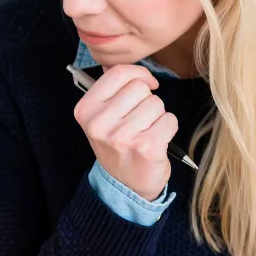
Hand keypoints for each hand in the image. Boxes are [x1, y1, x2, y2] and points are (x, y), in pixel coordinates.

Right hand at [73, 64, 178, 200]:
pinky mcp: (146, 147)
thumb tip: (134, 69)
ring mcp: (123, 137)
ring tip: (146, 132)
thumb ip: (112, 91)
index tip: (146, 85)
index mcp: (86, 111)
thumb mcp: (102, 118)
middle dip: (147, 100)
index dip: (139, 74)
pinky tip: (156, 141)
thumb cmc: (118, 146)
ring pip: (157, 103)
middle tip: (140, 120)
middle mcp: (100, 124)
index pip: (118, 73)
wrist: (125, 186)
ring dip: (158, 116)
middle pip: (140, 87)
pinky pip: (170, 120)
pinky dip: (168, 128)